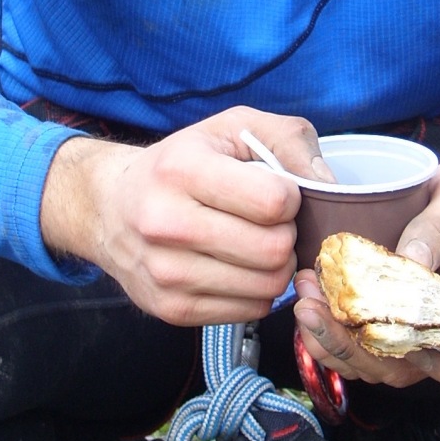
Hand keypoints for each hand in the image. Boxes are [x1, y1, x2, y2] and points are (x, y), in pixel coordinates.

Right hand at [40, 106, 330, 325]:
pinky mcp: (171, 309)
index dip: (288, 197)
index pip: (276, 202)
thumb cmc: (182, 163)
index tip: (273, 191)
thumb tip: (330, 188)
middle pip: (275, 251)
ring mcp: (166, 273)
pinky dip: (256, 291)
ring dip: (275, 267)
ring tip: (254, 245)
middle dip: (286, 236)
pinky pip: (250, 311)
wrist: (109, 206)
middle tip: (269, 224)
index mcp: (182, 170)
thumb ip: (290, 142)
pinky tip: (237, 267)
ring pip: (267, 287)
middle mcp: (166, 224)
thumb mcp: (232, 129)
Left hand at [293, 163, 439, 386]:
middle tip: (314, 307)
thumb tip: (409, 260)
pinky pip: (353, 351)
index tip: (400, 330)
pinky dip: (326, 332)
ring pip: (373, 367)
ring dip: (331, 340)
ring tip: (304, 296)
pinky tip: (307, 295)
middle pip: (408, 371)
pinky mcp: (383, 334)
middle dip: (353, 348)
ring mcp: (414, 343)